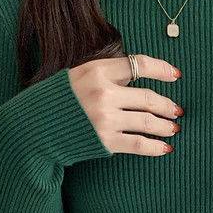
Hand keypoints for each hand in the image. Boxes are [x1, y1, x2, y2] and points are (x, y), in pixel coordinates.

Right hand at [69, 54, 183, 154]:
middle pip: (147, 97)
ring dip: (165, 126)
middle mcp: (103, 93)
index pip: (138, 65)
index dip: (161, 69)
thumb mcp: (81, 75)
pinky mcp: (105, 141)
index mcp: (97, 71)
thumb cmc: (61, 99)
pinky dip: (155, 147)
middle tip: (177, 111)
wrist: (36, 126)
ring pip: (147, 122)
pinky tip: (165, 148)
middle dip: (167, 105)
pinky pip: (139, 144)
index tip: (176, 75)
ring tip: (173, 129)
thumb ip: (109, 73)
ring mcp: (105, 119)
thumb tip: (142, 75)